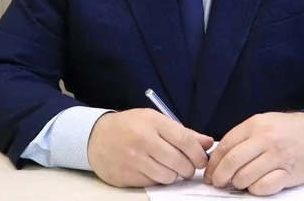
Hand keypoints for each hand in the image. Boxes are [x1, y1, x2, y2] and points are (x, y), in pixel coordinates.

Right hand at [87, 109, 213, 187]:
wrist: (96, 137)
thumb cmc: (130, 126)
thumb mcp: (154, 120)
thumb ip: (182, 132)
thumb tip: (207, 143)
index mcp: (153, 122)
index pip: (184, 139)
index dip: (198, 153)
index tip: (202, 159)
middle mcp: (143, 140)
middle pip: (179, 161)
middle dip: (189, 168)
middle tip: (188, 168)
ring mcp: (134, 159)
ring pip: (168, 176)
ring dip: (174, 175)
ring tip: (170, 168)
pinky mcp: (127, 175)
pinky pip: (153, 183)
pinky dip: (158, 179)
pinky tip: (153, 170)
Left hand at [204, 112, 303, 195]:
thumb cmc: (287, 130)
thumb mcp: (263, 123)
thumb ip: (243, 137)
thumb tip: (218, 157)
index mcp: (255, 125)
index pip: (225, 146)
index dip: (213, 163)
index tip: (210, 173)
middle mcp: (265, 139)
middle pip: (232, 162)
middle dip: (220, 177)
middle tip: (218, 183)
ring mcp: (278, 157)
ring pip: (246, 176)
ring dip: (237, 184)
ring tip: (238, 183)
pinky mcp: (289, 173)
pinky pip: (264, 187)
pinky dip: (255, 190)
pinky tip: (255, 186)